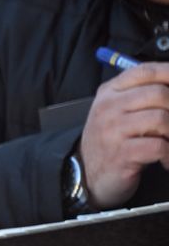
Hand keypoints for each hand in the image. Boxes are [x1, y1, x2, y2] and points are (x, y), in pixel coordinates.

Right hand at [77, 64, 168, 208]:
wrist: (85, 173)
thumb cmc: (109, 140)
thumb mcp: (116, 111)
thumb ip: (139, 95)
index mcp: (109, 93)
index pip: (144, 72)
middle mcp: (108, 108)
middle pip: (158, 94)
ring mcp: (112, 131)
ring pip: (161, 119)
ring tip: (168, 140)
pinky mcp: (121, 155)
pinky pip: (159, 147)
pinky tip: (165, 159)